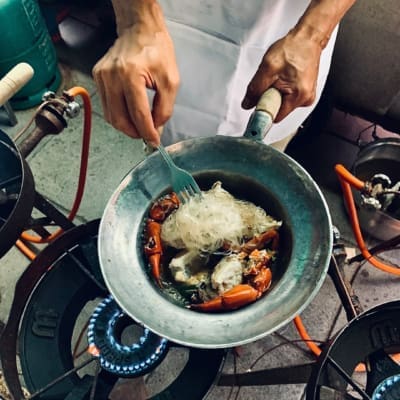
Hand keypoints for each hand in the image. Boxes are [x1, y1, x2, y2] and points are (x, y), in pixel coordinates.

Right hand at [92, 11, 178, 146]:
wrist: (139, 29)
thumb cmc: (156, 49)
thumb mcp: (170, 80)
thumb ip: (165, 108)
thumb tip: (156, 128)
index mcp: (130, 75)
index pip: (138, 114)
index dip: (147, 132)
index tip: (154, 141)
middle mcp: (112, 76)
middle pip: (120, 119)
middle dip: (135, 132)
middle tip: (147, 135)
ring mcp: (102, 77)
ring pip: (110, 116)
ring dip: (126, 126)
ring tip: (140, 124)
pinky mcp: (97, 78)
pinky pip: (107, 106)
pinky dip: (119, 115)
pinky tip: (130, 112)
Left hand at [241, 30, 322, 121]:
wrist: (307, 38)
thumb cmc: (293, 48)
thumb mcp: (267, 67)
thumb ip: (255, 89)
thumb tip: (247, 104)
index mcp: (298, 96)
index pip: (274, 117)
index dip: (263, 110)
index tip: (256, 105)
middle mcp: (305, 99)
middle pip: (277, 110)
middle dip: (269, 98)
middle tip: (271, 81)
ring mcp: (305, 96)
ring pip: (281, 103)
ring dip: (275, 92)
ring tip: (279, 76)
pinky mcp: (304, 92)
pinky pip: (286, 97)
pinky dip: (281, 89)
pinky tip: (283, 77)